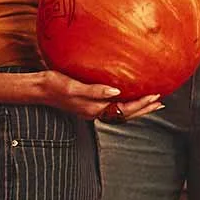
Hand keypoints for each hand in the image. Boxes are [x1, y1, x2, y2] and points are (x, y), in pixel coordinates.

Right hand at [29, 70, 161, 121]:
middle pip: (125, 114)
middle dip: (144, 109)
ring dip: (137, 108)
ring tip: (151, 103)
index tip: (155, 96)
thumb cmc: (54, 85)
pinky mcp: (89, 104)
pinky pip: (113, 107)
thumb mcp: (74, 86)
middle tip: (160, 102)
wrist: (38, 89)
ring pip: (120, 112)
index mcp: (93, 109)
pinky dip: (125, 104)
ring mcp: (92, 109)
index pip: (123, 109)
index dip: (141, 103)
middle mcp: (95, 112)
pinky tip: (129, 97)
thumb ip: (95, 90)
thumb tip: (116, 92)